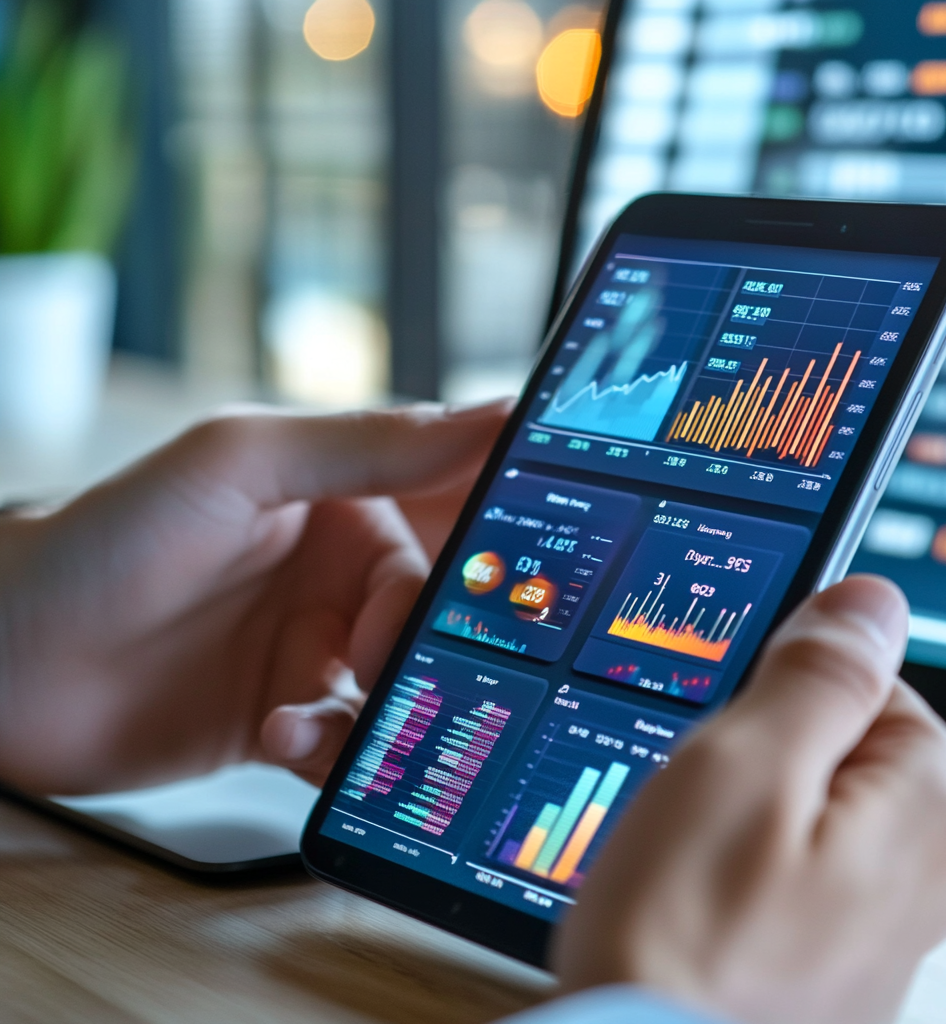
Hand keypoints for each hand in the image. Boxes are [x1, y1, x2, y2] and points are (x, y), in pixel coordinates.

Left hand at [0, 400, 510, 793]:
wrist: (6, 663)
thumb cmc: (110, 539)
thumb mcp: (242, 464)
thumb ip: (368, 444)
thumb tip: (489, 415)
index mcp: (340, 501)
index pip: (447, 508)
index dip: (489, 537)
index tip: (525, 569)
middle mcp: (335, 575)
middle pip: (434, 610)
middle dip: (430, 639)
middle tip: (393, 654)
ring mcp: (312, 651)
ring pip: (402, 683)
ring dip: (384, 702)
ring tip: (328, 703)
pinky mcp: (288, 719)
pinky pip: (352, 742)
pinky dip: (338, 750)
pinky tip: (288, 733)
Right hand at [554, 576, 945, 1023]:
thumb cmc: (688, 932)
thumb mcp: (745, 762)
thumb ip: (822, 672)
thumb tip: (870, 602)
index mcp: (929, 802)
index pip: (866, 677)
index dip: (779, 693)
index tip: (730, 735)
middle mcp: (932, 869)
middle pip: (835, 743)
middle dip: (763, 752)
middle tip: (704, 800)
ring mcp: (884, 925)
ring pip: (805, 804)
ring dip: (745, 811)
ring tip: (693, 857)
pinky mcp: (836, 960)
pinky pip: (791, 866)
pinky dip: (745, 866)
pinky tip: (702, 902)